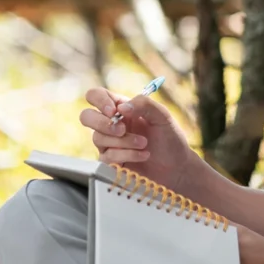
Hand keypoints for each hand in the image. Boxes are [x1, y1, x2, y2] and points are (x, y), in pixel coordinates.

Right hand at [80, 87, 197, 193]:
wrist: (176, 168)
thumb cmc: (170, 139)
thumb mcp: (163, 116)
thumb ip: (144, 104)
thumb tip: (122, 107)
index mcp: (122, 108)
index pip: (96, 96)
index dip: (99, 100)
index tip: (114, 111)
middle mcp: (112, 123)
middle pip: (86, 116)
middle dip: (102, 123)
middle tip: (122, 130)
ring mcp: (110, 143)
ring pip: (98, 138)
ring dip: (123, 141)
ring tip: (144, 144)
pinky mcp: (110, 161)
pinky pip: (107, 156)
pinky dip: (127, 154)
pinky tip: (143, 155)